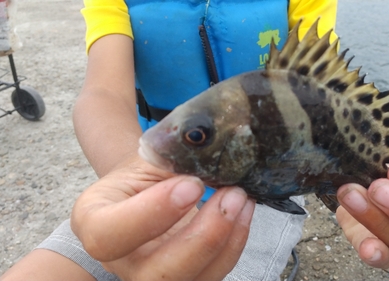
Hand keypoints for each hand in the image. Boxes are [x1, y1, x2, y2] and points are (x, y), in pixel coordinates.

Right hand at [71, 158, 254, 280]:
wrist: (149, 188)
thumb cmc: (144, 171)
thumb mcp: (148, 158)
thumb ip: (172, 159)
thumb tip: (215, 154)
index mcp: (94, 223)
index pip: (110, 234)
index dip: (153, 213)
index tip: (193, 185)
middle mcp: (120, 261)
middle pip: (156, 275)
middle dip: (203, 237)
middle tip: (232, 194)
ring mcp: (152, 275)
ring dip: (226, 241)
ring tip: (241, 198)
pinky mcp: (185, 277)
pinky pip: (213, 274)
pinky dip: (234, 243)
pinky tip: (244, 211)